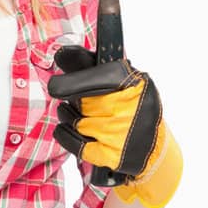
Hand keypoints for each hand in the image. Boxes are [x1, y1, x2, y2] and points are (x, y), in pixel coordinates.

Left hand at [47, 44, 182, 207]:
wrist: (152, 146)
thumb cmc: (132, 106)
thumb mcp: (124, 80)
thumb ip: (93, 67)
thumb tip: (61, 53)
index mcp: (134, 83)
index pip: (95, 79)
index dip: (71, 82)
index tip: (55, 85)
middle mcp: (129, 108)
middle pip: (82, 100)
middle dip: (73, 99)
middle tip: (73, 99)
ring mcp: (120, 133)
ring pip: (77, 121)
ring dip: (68, 116)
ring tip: (72, 112)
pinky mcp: (111, 154)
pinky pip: (76, 143)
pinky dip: (66, 135)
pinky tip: (66, 128)